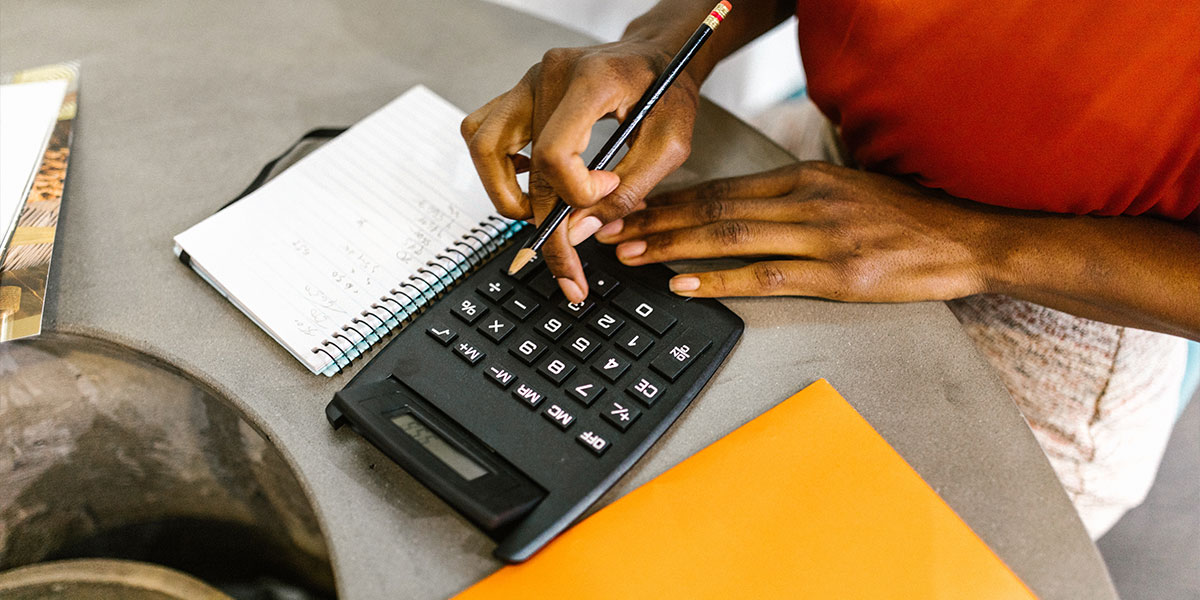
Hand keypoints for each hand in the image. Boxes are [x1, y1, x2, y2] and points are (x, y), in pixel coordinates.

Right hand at [460, 41, 698, 301]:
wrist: (658, 53)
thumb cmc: (667, 91)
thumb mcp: (670, 144)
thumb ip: (628, 191)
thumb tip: (579, 233)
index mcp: (591, 81)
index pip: (555, 153)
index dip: (576, 192)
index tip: (606, 191)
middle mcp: (549, 75)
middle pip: (526, 165)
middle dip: (546, 227)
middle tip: (568, 269)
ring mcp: (527, 81)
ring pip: (484, 147)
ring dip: (505, 194)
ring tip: (539, 219)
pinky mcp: (519, 92)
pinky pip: (482, 132)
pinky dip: (497, 167)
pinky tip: (530, 181)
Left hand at [594, 162, 993, 301]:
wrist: (966, 240)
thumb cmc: (904, 218)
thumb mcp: (846, 188)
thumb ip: (794, 196)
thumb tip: (739, 208)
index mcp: (806, 177)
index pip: (723, 186)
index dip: (670, 199)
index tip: (633, 209)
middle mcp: (809, 200)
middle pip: (715, 208)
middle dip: (656, 221)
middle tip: (611, 231)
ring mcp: (823, 237)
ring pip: (731, 237)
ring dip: (673, 247)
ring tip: (633, 255)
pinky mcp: (839, 276)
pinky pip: (767, 277)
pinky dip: (720, 280)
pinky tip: (685, 284)